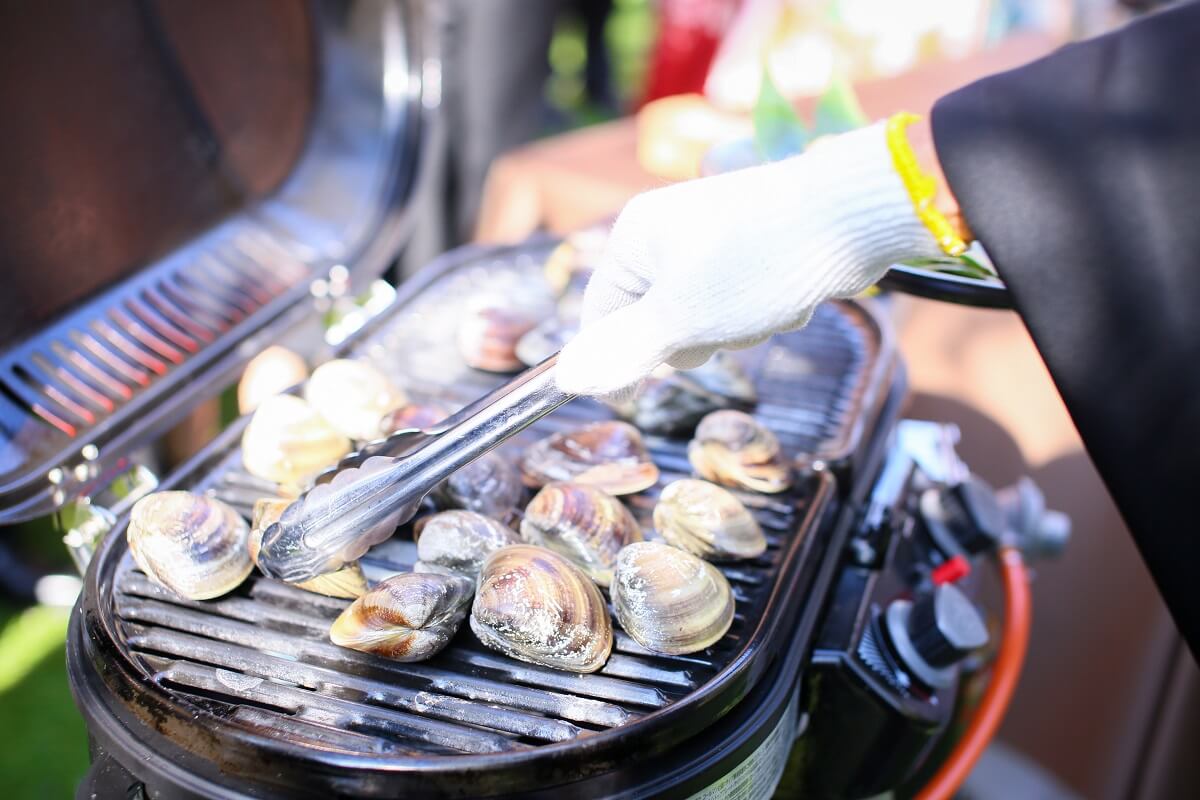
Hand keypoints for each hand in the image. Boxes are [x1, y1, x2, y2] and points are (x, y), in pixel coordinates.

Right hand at [556, 121, 942, 395]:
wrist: (850, 216)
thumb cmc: (755, 264)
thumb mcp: (679, 320)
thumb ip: (624, 351)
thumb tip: (568, 377)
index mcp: (634, 236)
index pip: (601, 313)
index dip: (619, 356)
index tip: (644, 386)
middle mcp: (667, 230)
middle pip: (656, 318)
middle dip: (696, 335)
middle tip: (722, 323)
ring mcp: (712, 235)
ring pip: (705, 314)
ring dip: (737, 326)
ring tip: (765, 304)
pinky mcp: (754, 244)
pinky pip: (742, 298)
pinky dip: (765, 307)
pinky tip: (789, 293)